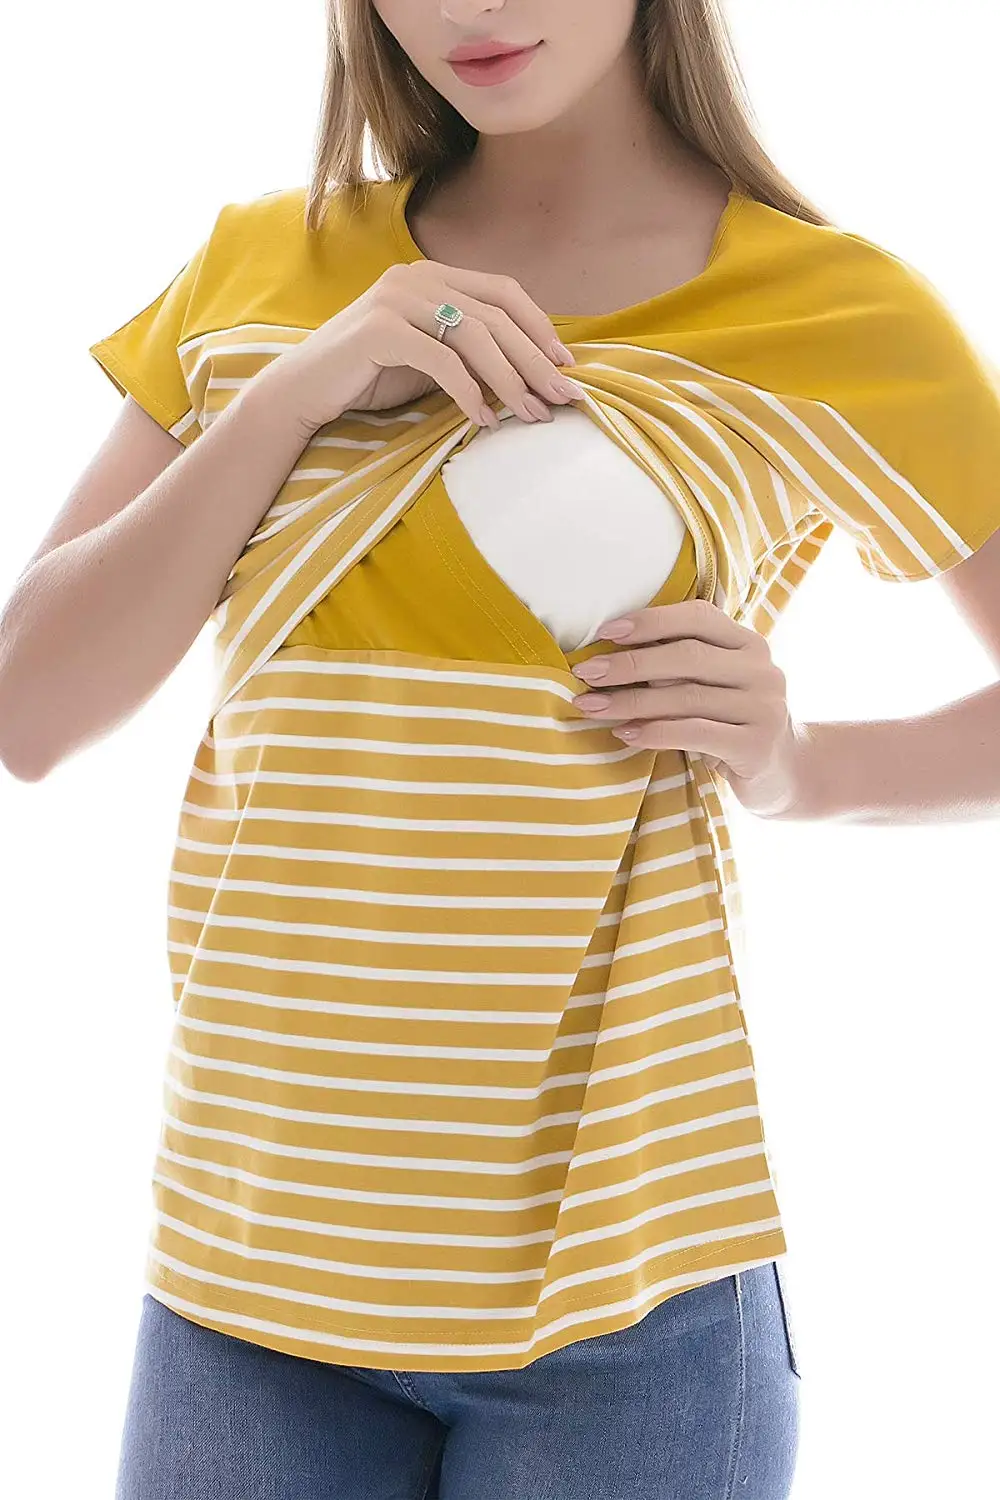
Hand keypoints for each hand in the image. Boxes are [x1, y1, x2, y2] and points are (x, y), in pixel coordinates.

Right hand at [272, 260, 585, 438]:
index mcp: (433, 275)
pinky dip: (469, 393)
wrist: (304, 391)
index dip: (540, 327)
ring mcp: (396, 299)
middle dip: (536, 361)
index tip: (567, 365)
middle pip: (496, 316)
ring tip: (532, 415)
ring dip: (511, 380)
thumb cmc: (369, 378)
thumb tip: (531, 374)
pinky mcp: (379, 330)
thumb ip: (470, 353)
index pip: (503, 291)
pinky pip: (441, 360)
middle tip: (564, 397)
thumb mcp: (430, 359)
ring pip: (475, 336)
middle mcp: (417, 276)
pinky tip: (485, 421)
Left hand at [570, 600, 805, 815]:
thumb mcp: (714, 686)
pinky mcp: (756, 746)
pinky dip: (655, 732)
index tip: (605, 633)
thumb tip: (608, 654)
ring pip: (686, 697)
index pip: (697, 617)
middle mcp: (762, 670)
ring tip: (592, 706)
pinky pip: (695, 733)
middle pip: (687, 656)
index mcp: (749, 643)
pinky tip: (624, 734)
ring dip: (631, 701)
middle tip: (586, 673)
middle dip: (630, 664)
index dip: (650, 621)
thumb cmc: (731, 723)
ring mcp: (763, 708)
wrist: (784, 773)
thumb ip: (679, 666)